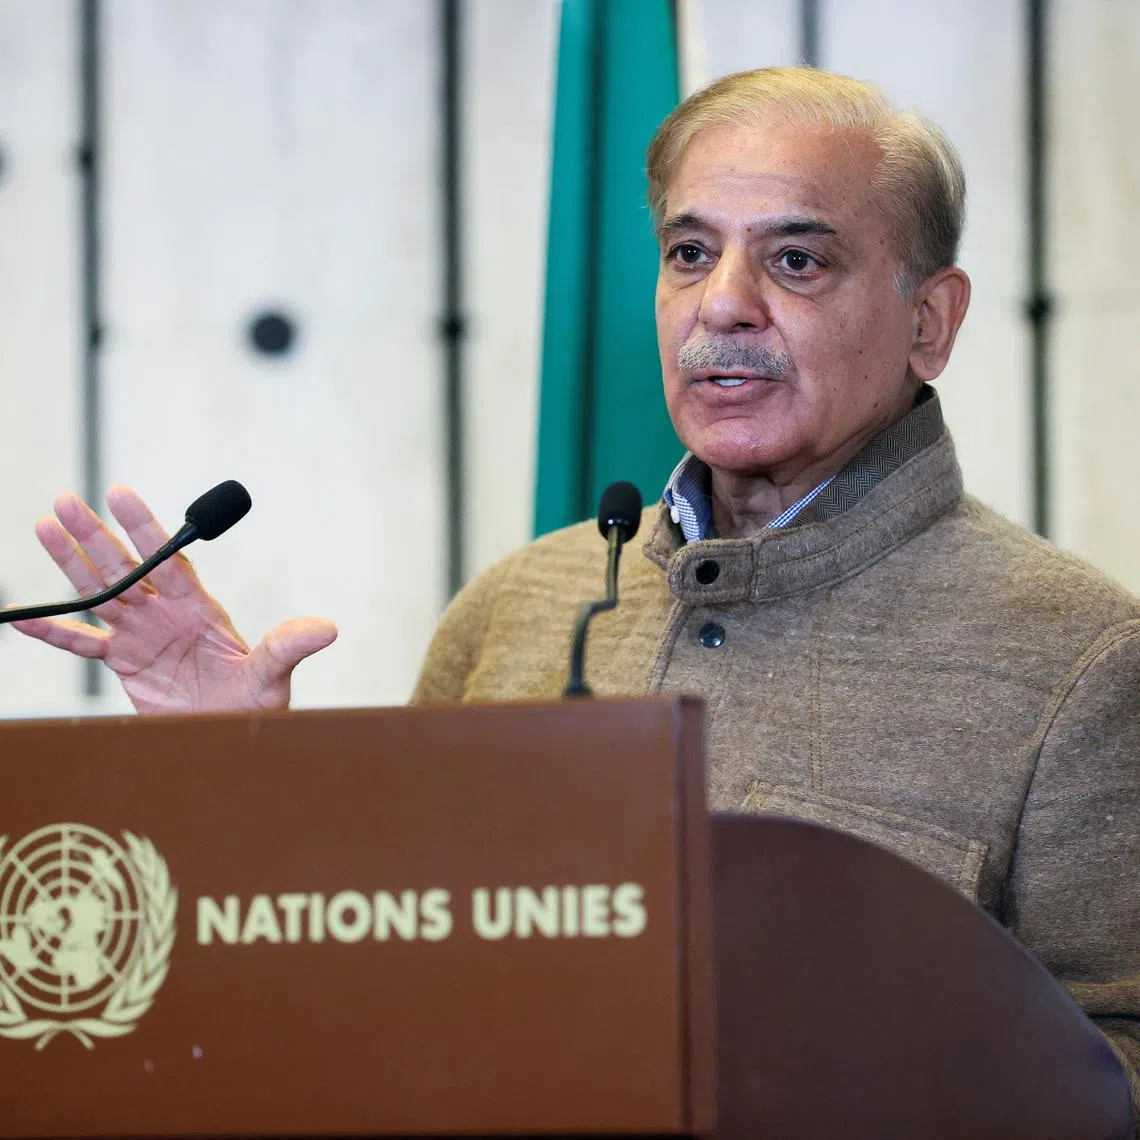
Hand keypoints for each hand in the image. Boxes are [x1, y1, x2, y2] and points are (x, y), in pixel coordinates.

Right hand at [9, 486, 336, 713]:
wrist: (232, 740)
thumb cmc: (256, 705)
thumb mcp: (274, 675)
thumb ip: (289, 648)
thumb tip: (326, 629)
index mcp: (199, 608)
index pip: (167, 560)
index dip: (144, 529)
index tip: (120, 494)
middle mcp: (167, 614)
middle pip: (125, 568)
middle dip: (95, 536)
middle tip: (65, 502)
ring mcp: (143, 636)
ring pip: (101, 593)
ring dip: (73, 564)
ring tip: (44, 527)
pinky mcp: (126, 664)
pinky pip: (83, 644)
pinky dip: (56, 630)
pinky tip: (26, 615)